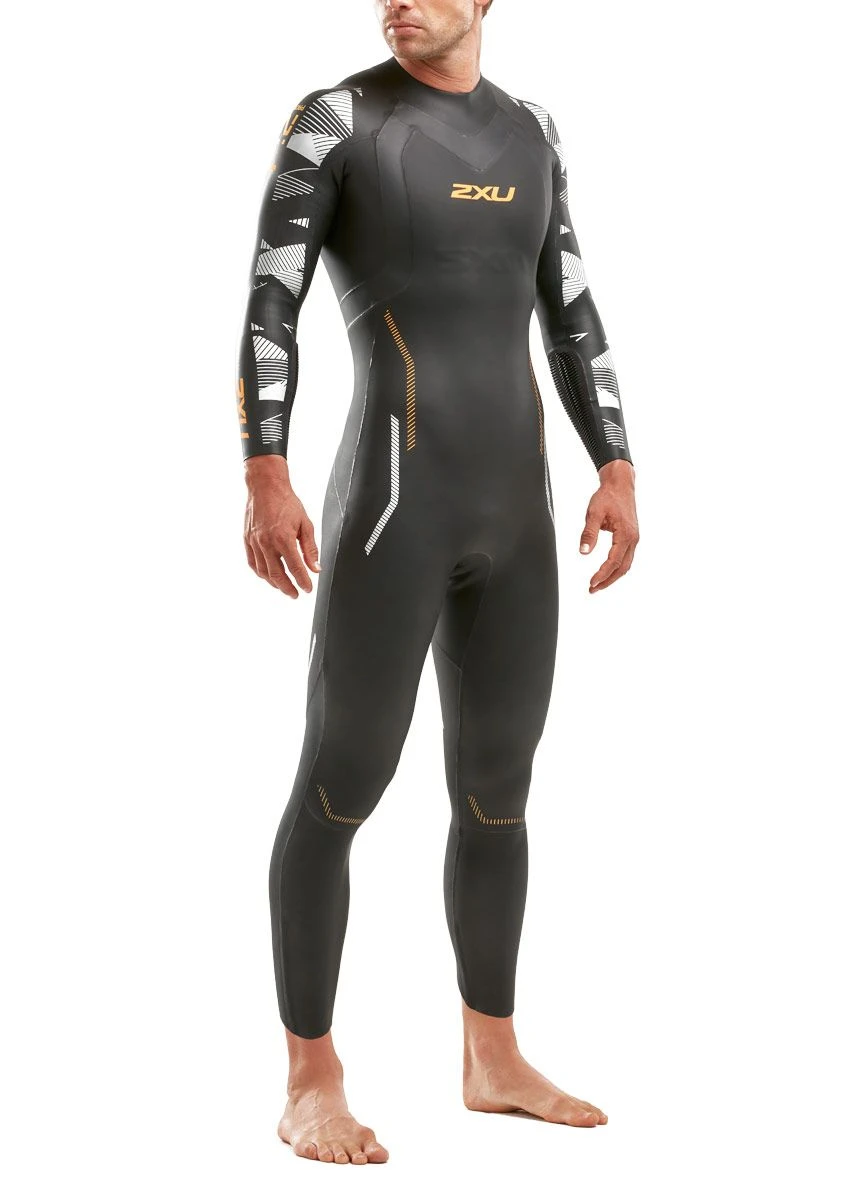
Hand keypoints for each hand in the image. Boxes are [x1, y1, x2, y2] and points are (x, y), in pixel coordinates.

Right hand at [243, 456, 320, 597]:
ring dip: (274, 583)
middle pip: (277, 574)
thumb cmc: (286, 502)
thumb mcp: (305, 524)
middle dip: (288, 588)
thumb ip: (310, 548)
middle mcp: (267, 542)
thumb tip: (315, 568)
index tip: (308, 589)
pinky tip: (268, 576)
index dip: (303, 581)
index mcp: (283, 538)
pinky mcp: (247, 539)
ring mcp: (254, 542)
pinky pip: (252, 563)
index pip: (295, 568)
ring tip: (284, 587)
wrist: (265, 486)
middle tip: (296, 594)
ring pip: (263, 572)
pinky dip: (261, 573)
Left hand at [579, 460, 638, 592]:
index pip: (613, 561)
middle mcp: (633, 539)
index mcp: (626, 534)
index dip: (602, 574)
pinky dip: (616, 568)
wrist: (620, 484)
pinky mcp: (631, 537)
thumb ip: (589, 533)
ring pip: (625, 564)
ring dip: (612, 576)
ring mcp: (633, 538)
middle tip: (593, 589)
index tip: (591, 583)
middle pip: (622, 568)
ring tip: (598, 584)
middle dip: (608, 581)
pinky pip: (626, 557)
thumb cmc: (608, 496)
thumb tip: (583, 552)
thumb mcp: (593, 513)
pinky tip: (606, 571)